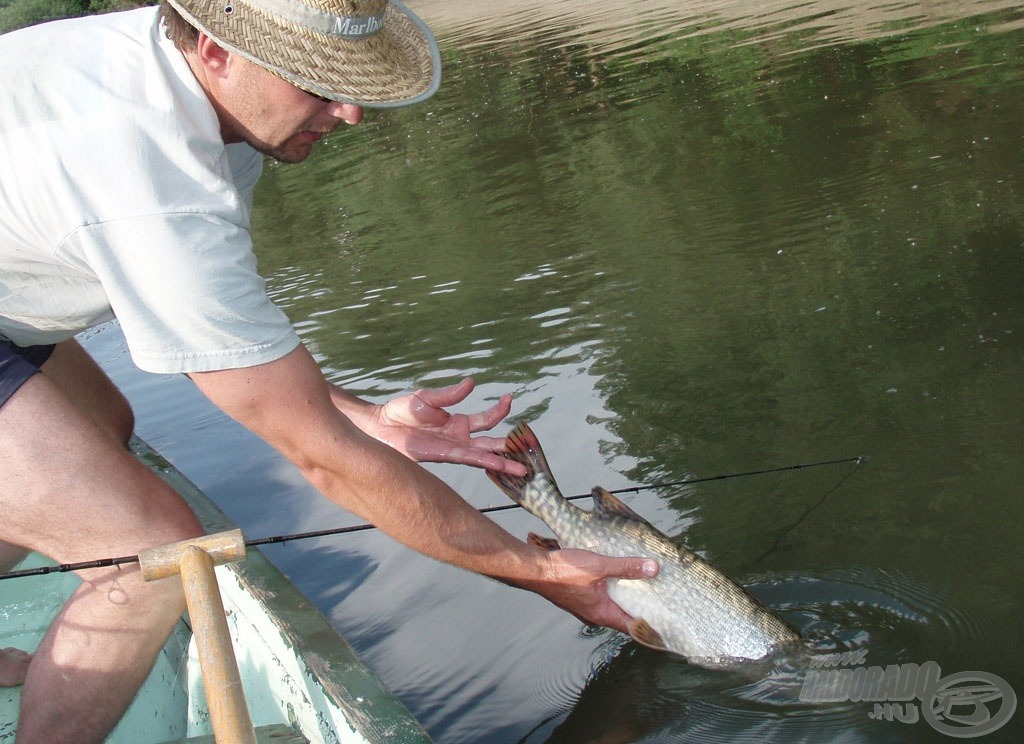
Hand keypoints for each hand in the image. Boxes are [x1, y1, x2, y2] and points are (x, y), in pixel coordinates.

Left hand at [361, 378, 526, 474]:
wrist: (381, 425)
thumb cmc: (402, 410)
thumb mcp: (428, 397)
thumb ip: (451, 394)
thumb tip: (472, 382)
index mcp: (458, 422)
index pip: (486, 419)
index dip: (500, 410)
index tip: (509, 399)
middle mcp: (459, 438)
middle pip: (490, 442)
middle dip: (509, 446)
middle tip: (528, 447)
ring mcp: (452, 449)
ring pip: (483, 456)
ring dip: (502, 462)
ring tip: (521, 469)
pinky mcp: (443, 456)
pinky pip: (468, 459)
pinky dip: (484, 462)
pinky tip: (497, 465)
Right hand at [528, 547, 659, 633]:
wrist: (534, 570)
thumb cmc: (564, 571)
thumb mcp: (600, 566)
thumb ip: (627, 567)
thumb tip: (654, 569)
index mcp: (603, 614)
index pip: (634, 628)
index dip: (652, 627)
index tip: (668, 625)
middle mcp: (595, 616)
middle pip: (625, 619)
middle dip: (642, 612)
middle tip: (662, 604)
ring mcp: (586, 609)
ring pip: (612, 609)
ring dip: (627, 602)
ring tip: (644, 590)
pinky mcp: (578, 599)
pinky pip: (602, 601)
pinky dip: (614, 594)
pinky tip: (618, 580)